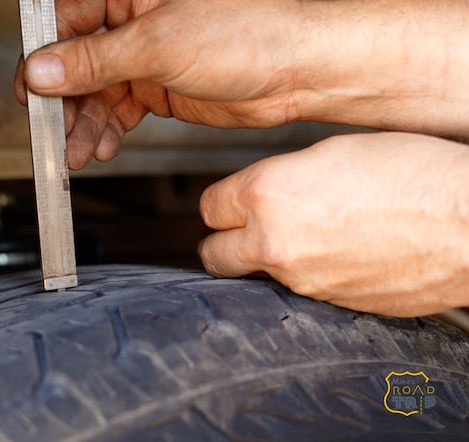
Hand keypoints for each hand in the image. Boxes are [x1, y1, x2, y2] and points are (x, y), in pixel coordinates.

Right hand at [15, 0, 305, 168]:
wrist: (296, 72)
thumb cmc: (249, 33)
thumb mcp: (159, 46)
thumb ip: (95, 59)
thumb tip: (43, 69)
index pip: (66, 19)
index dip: (44, 57)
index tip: (31, 89)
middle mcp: (133, 20)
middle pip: (76, 61)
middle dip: (64, 101)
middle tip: (52, 129)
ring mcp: (144, 54)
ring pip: (95, 91)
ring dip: (83, 123)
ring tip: (76, 150)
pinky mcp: (156, 85)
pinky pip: (118, 108)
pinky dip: (107, 130)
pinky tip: (101, 145)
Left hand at [199, 132, 468, 316]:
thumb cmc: (416, 175)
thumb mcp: (334, 152)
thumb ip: (282, 176)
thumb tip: (262, 192)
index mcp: (267, 193)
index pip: (208, 207)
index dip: (222, 201)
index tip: (231, 199)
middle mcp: (275, 242)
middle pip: (213, 254)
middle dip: (224, 240)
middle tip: (242, 227)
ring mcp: (302, 280)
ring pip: (256, 275)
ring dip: (265, 258)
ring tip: (301, 234)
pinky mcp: (330, 303)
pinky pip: (298, 290)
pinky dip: (304, 274)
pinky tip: (334, 253)